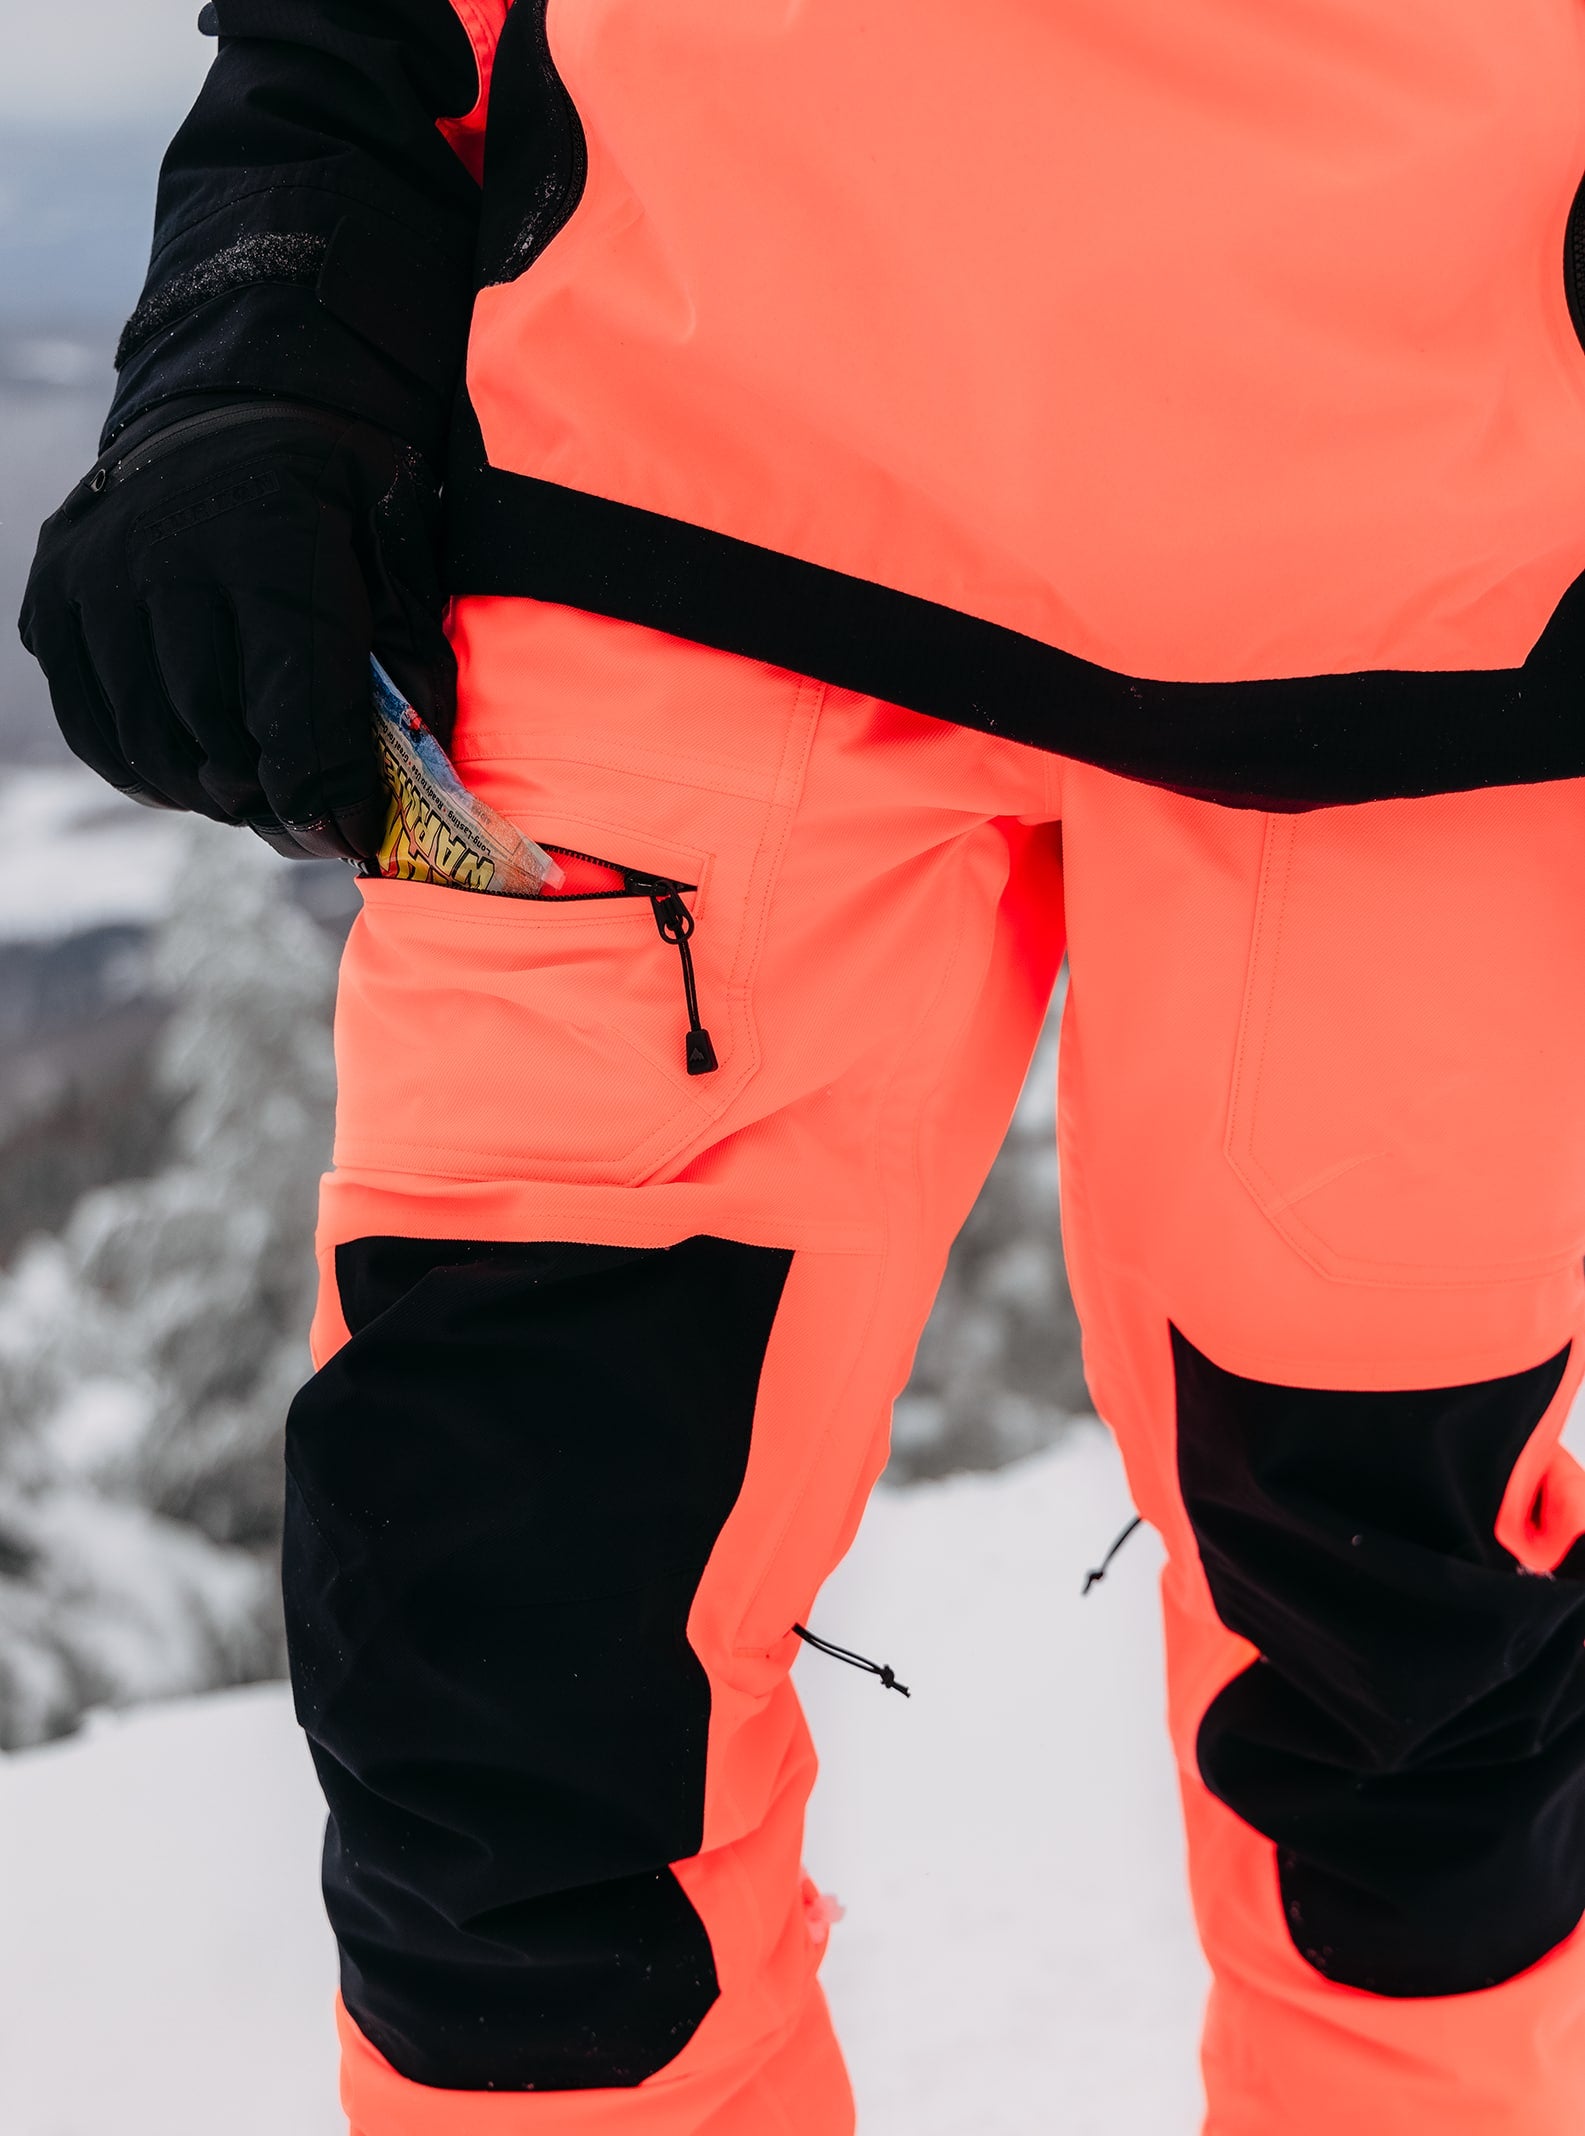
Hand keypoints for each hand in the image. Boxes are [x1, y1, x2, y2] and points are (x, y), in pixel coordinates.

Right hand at [18, 398, 455, 859]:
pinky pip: (90, 724)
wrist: (247, 411)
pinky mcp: (51, 596)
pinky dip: (142, 770)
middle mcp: (167, 547)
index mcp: (271, 534)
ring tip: (256, 793)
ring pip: (150, 740)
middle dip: (272, 798)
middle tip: (309, 817)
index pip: (296, 707)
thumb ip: (406, 673)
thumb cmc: (343, 500)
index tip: (353, 835)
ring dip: (208, 791)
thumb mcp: (401, 562)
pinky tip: (192, 773)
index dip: (329, 791)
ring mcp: (97, 571)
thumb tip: (389, 805)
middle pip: (217, 734)